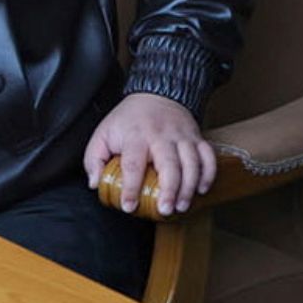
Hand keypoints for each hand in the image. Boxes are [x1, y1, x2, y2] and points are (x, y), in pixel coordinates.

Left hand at [83, 92, 217, 216]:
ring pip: (192, 162)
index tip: (129, 206)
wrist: (157, 93)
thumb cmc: (129, 119)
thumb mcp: (103, 133)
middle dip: (168, 190)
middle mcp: (162, 135)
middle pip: (169, 164)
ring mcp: (182, 136)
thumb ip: (94, 158)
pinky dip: (208, 174)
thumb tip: (96, 183)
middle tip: (165, 210)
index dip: (131, 187)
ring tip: (181, 206)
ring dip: (189, 187)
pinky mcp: (197, 137)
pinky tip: (201, 190)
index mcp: (136, 135)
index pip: (133, 164)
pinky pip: (208, 156)